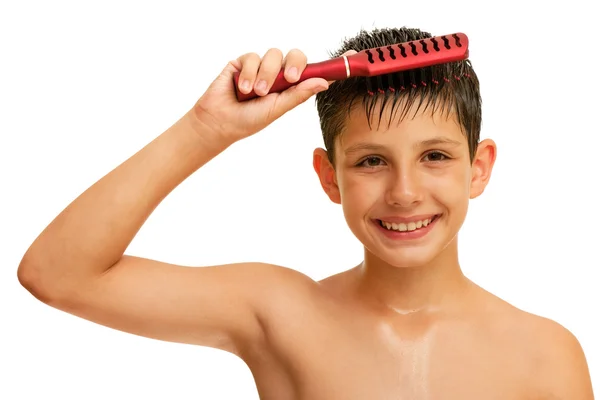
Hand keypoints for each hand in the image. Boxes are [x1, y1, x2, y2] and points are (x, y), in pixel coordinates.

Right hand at [190, 48, 347, 142]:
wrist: (219, 121)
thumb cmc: (248, 120)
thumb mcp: (277, 109)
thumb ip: (298, 94)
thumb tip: (323, 82)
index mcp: (291, 87)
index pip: (313, 71)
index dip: (332, 64)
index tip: (352, 57)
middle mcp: (278, 74)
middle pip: (296, 56)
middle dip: (294, 65)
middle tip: (288, 79)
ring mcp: (261, 66)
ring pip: (274, 55)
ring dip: (265, 74)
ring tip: (256, 92)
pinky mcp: (243, 62)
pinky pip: (253, 56)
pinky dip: (249, 72)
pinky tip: (243, 88)